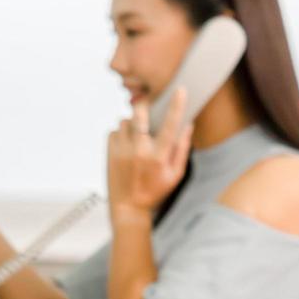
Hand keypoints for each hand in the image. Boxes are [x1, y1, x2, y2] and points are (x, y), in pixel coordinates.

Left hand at [106, 89, 192, 215]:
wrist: (128, 208)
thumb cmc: (155, 192)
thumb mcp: (175, 175)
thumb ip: (182, 149)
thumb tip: (188, 126)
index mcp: (158, 157)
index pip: (170, 125)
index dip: (176, 105)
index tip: (180, 90)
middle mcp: (139, 151)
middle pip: (139, 114)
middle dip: (144, 107)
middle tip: (147, 110)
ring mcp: (122, 151)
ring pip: (125, 121)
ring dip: (132, 124)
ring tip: (137, 136)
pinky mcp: (110, 152)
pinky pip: (114, 130)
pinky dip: (121, 133)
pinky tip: (126, 145)